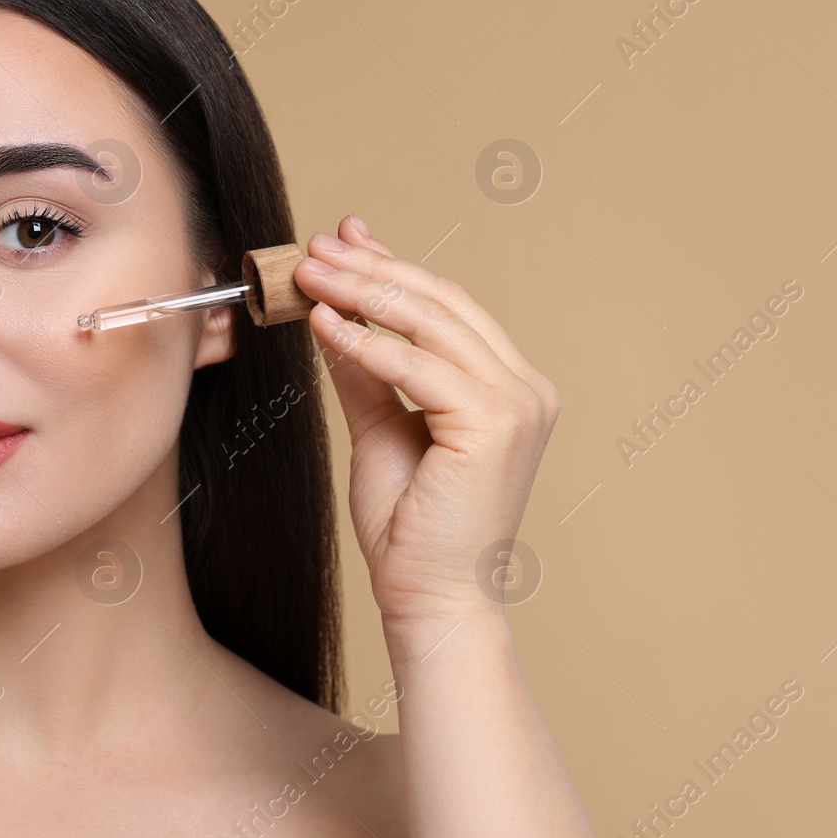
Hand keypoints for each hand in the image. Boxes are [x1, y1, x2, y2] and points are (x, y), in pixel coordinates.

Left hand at [291, 214, 561, 628]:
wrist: (430, 599)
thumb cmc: (410, 530)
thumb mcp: (380, 429)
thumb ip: (366, 370)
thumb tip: (334, 312)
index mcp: (510, 388)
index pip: (448, 308)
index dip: (393, 267)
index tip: (345, 238)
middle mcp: (526, 388)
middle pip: (442, 303)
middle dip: (373, 268)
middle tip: (317, 246)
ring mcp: (519, 404)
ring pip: (431, 322)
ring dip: (363, 290)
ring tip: (310, 272)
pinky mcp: (496, 423)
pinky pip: (416, 365)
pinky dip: (364, 340)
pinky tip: (322, 322)